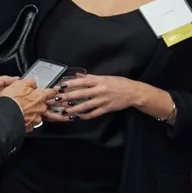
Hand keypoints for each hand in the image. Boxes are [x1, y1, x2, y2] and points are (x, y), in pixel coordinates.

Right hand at [1, 79, 49, 132]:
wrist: (5, 115)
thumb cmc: (12, 99)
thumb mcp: (20, 84)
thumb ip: (30, 83)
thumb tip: (33, 83)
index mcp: (40, 96)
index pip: (51, 92)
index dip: (53, 91)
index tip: (54, 91)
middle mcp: (40, 108)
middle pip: (45, 106)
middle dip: (41, 104)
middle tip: (32, 103)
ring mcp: (36, 118)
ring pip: (38, 115)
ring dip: (33, 114)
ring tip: (24, 111)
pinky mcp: (29, 127)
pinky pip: (30, 123)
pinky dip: (27, 121)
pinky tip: (21, 118)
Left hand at [49, 74, 164, 121]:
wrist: (134, 92)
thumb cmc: (120, 83)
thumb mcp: (106, 77)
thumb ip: (91, 77)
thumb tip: (77, 75)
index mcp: (99, 81)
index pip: (82, 82)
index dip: (70, 84)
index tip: (61, 86)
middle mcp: (100, 90)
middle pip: (81, 94)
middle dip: (68, 97)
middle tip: (57, 99)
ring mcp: (103, 100)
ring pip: (86, 106)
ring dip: (74, 109)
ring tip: (64, 111)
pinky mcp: (107, 108)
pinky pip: (94, 113)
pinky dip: (85, 116)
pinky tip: (78, 117)